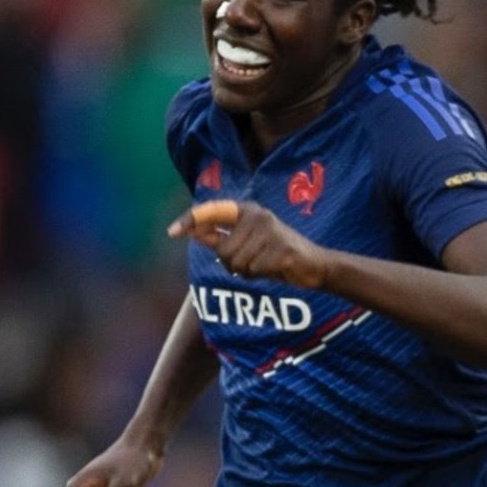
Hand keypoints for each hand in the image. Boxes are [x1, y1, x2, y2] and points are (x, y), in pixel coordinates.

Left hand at [168, 200, 330, 288]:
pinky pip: (252, 270)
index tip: (172, 231)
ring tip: (265, 264)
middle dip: (232, 263)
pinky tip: (273, 269)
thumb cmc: (276, 254)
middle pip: (222, 249)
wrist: (314, 265)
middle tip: (253, 262)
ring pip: (236, 262)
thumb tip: (192, 231)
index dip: (190, 220)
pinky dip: (259, 276)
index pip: (212, 210)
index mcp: (249, 210)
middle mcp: (258, 215)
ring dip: (246, 271)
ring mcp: (270, 231)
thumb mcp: (247, 242)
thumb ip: (221, 236)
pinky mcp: (281, 249)